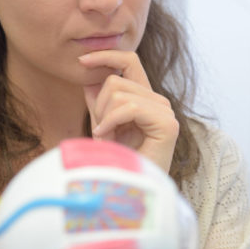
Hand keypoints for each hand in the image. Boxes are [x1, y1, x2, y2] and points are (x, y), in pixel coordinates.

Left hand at [79, 50, 179, 172]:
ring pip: (119, 93)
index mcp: (145, 98)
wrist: (128, 193)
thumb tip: (89, 74)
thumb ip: (98, 101)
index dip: (106, 55)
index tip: (82, 60)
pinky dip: (110, 123)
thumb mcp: (101, 125)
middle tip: (100, 132)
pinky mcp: (167, 124)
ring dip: (104, 119)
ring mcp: (165, 112)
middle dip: (98, 106)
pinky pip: (129, 107)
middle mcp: (159, 102)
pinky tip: (107, 139)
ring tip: (107, 140)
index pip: (129, 60)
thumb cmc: (115, 163)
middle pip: (116, 79)